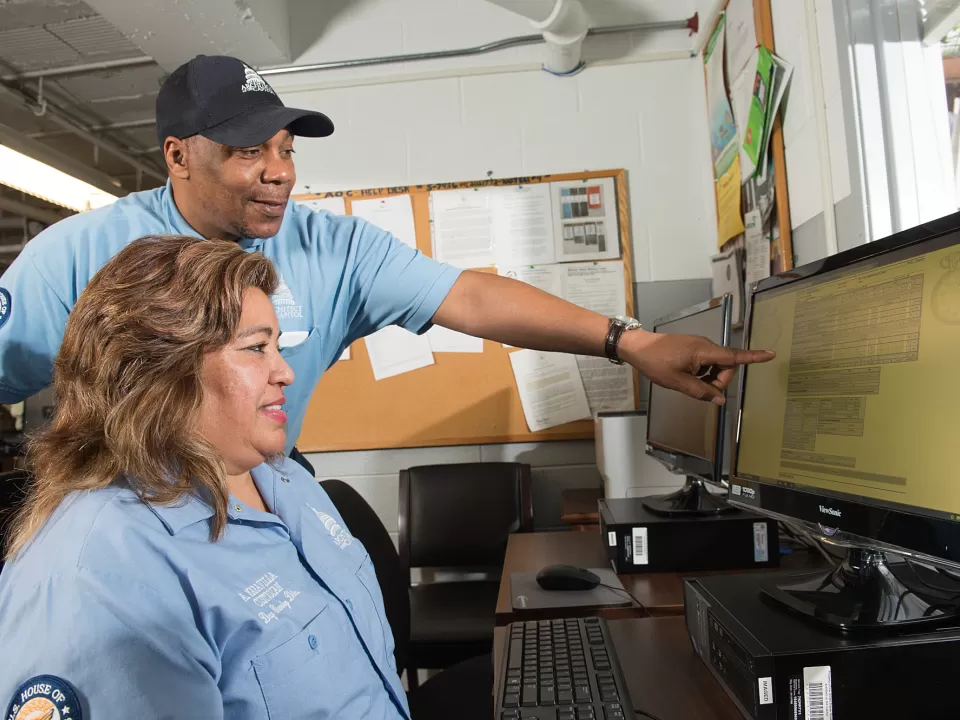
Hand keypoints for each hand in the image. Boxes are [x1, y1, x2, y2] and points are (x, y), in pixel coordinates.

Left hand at [619, 330, 775, 404]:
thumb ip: (700, 392)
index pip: (734, 356)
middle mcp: (705, 345)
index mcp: (703, 351)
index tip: (770, 355)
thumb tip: (720, 400)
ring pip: (716, 364)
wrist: (637, 346)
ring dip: (711, 377)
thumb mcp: (677, 382)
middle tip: (703, 390)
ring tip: (690, 382)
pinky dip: (704, 372)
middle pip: (726, 364)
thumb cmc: (655, 363)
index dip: (753, 357)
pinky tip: (689, 377)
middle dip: (720, 380)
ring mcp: (699, 345)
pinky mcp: (693, 347)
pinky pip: (707, 361)